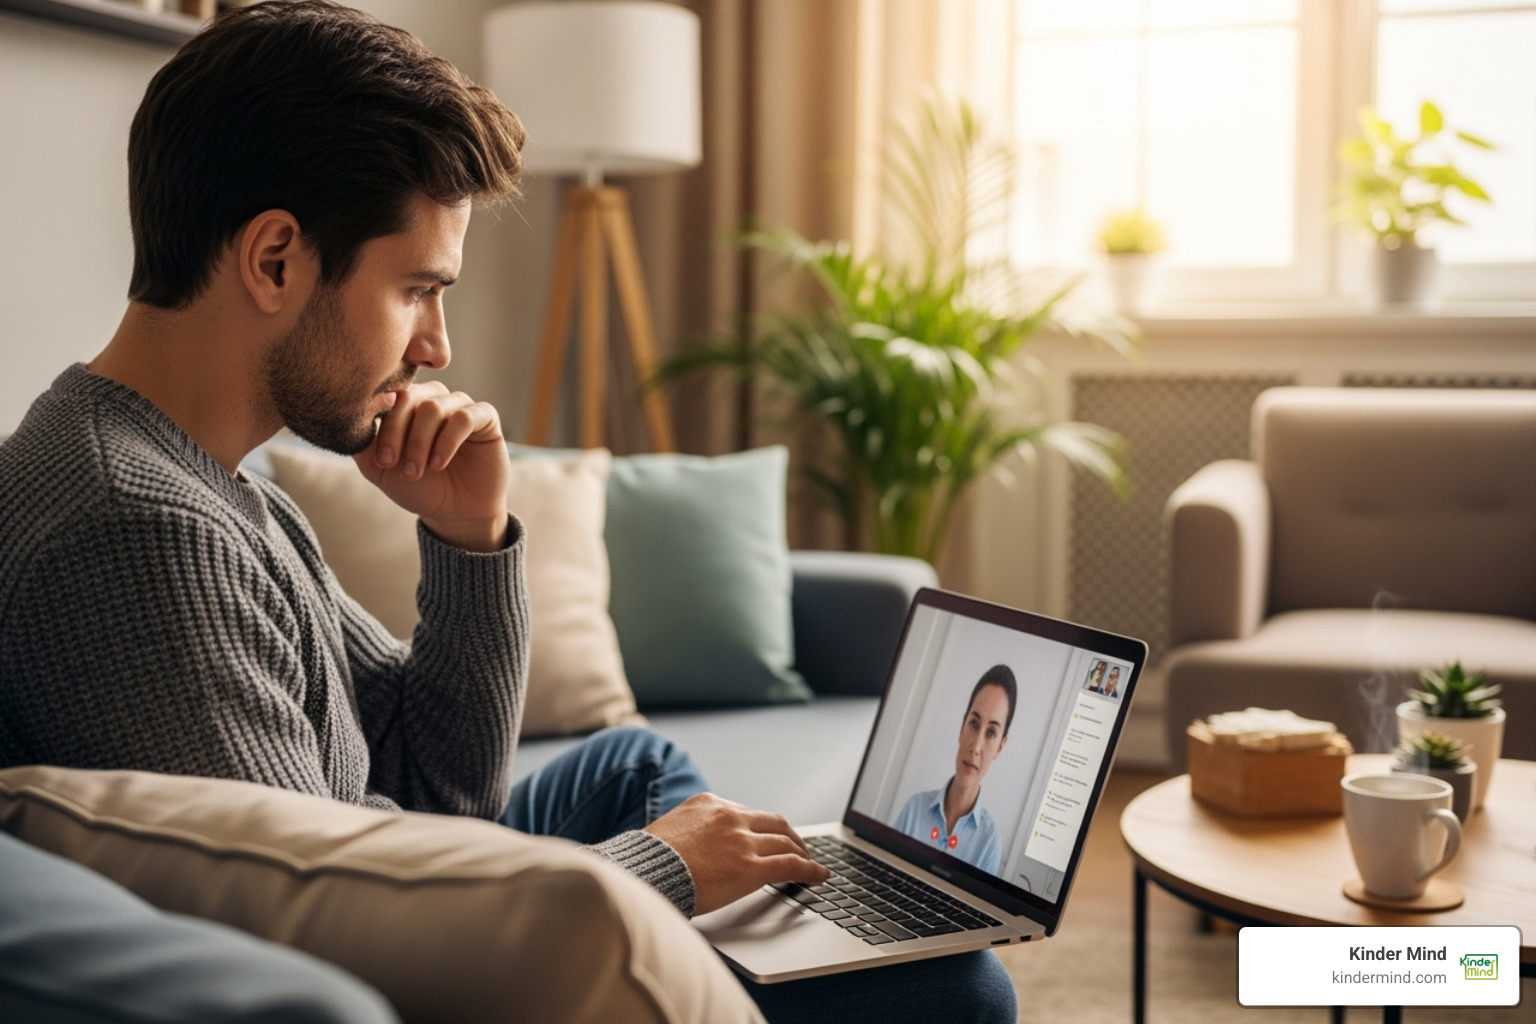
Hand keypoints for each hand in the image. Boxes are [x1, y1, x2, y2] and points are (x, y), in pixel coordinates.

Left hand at [354, 382, 509, 551]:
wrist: (455, 514)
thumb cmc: (418, 487)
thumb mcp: (380, 469)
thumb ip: (362, 442)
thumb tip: (348, 416)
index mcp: (406, 404)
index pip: (387, 396)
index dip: (380, 422)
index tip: (381, 459)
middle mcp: (433, 398)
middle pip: (409, 397)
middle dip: (398, 433)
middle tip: (394, 466)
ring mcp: (460, 405)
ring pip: (434, 407)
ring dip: (421, 442)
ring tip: (416, 471)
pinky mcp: (485, 417)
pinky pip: (464, 417)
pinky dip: (447, 441)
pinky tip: (439, 464)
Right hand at [643, 793, 830, 915]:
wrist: (642, 874)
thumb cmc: (647, 862)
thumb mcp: (667, 832)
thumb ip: (689, 832)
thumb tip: (693, 848)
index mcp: (708, 804)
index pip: (745, 813)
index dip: (761, 828)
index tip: (766, 837)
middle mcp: (729, 816)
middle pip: (773, 822)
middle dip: (788, 835)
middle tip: (797, 847)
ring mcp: (742, 840)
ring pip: (785, 841)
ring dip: (801, 851)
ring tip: (810, 862)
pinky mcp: (751, 867)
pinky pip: (791, 865)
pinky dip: (811, 869)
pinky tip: (820, 875)